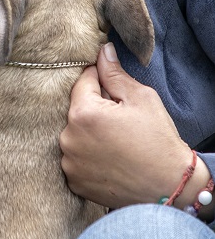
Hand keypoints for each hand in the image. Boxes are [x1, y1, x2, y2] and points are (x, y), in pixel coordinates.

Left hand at [60, 42, 195, 209]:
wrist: (170, 186)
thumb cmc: (157, 140)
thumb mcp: (141, 98)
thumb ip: (115, 74)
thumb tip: (102, 51)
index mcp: (83, 113)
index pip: (82, 81)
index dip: (99, 79)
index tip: (114, 88)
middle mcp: (68, 139)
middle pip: (75, 110)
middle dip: (94, 108)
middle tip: (119, 119)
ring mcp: (69, 163)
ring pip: (74, 135)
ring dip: (88, 133)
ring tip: (116, 141)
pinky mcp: (74, 182)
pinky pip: (75, 159)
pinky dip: (88, 156)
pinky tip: (109, 158)